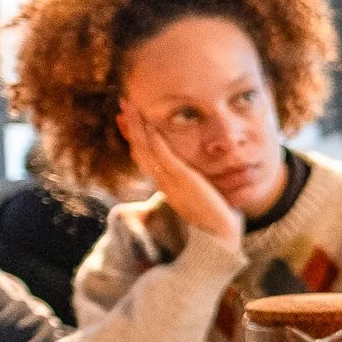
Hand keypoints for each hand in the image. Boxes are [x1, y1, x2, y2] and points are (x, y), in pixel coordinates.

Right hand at [120, 113, 241, 249]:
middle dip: (131, 127)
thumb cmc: (211, 218)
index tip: (126, 121)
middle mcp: (163, 182)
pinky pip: (165, 157)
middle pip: (140, 150)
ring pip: (147, 150)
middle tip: (123, 105)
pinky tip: (150, 125)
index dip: (134, 138)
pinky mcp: (183, 180)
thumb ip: (188, 184)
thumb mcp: (196, 196)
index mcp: (165, 185)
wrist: (218, 237)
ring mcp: (170, 181)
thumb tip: (190, 176)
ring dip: (138, 127)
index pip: (144, 157)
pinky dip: (156, 140)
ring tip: (130, 107)